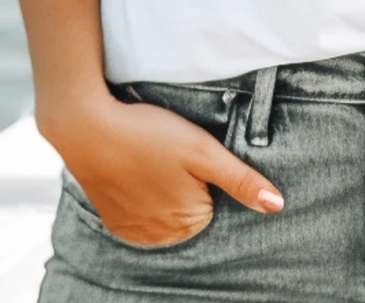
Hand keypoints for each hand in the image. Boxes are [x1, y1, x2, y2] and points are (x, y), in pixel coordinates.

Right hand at [39, 90, 284, 247]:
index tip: (186, 153)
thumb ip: (241, 180)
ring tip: (148, 157)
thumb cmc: (149, 134)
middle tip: (166, 150)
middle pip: (189, 207)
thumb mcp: (203, 151)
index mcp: (190, 222)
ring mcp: (134, 232)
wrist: (86, 127)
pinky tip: (132, 168)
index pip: (215, 199)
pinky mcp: (113, 221)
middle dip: (183, 181)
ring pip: (164, 209)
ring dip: (160, 187)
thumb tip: (278, 206)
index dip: (203, 171)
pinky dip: (138, 192)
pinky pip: (139, 212)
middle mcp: (161, 237)